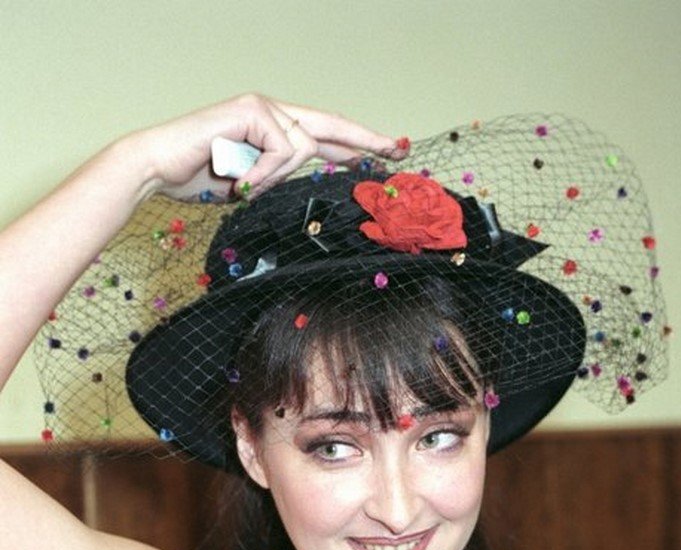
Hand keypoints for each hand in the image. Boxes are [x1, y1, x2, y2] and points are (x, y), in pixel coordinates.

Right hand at [133, 93, 408, 200]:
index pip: (321, 133)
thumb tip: (302, 176)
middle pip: (329, 125)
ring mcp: (262, 106)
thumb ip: (276, 178)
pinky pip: (280, 151)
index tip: (384, 150)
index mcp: (271, 127)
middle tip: (396, 149)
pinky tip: (237, 178)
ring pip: (301, 148)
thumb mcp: (248, 185)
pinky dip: (261, 172)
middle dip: (364, 139)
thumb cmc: (195, 178)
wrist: (157, 168)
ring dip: (273, 177)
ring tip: (240, 184)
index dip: (354, 141)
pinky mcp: (252, 110)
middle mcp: (270, 110)